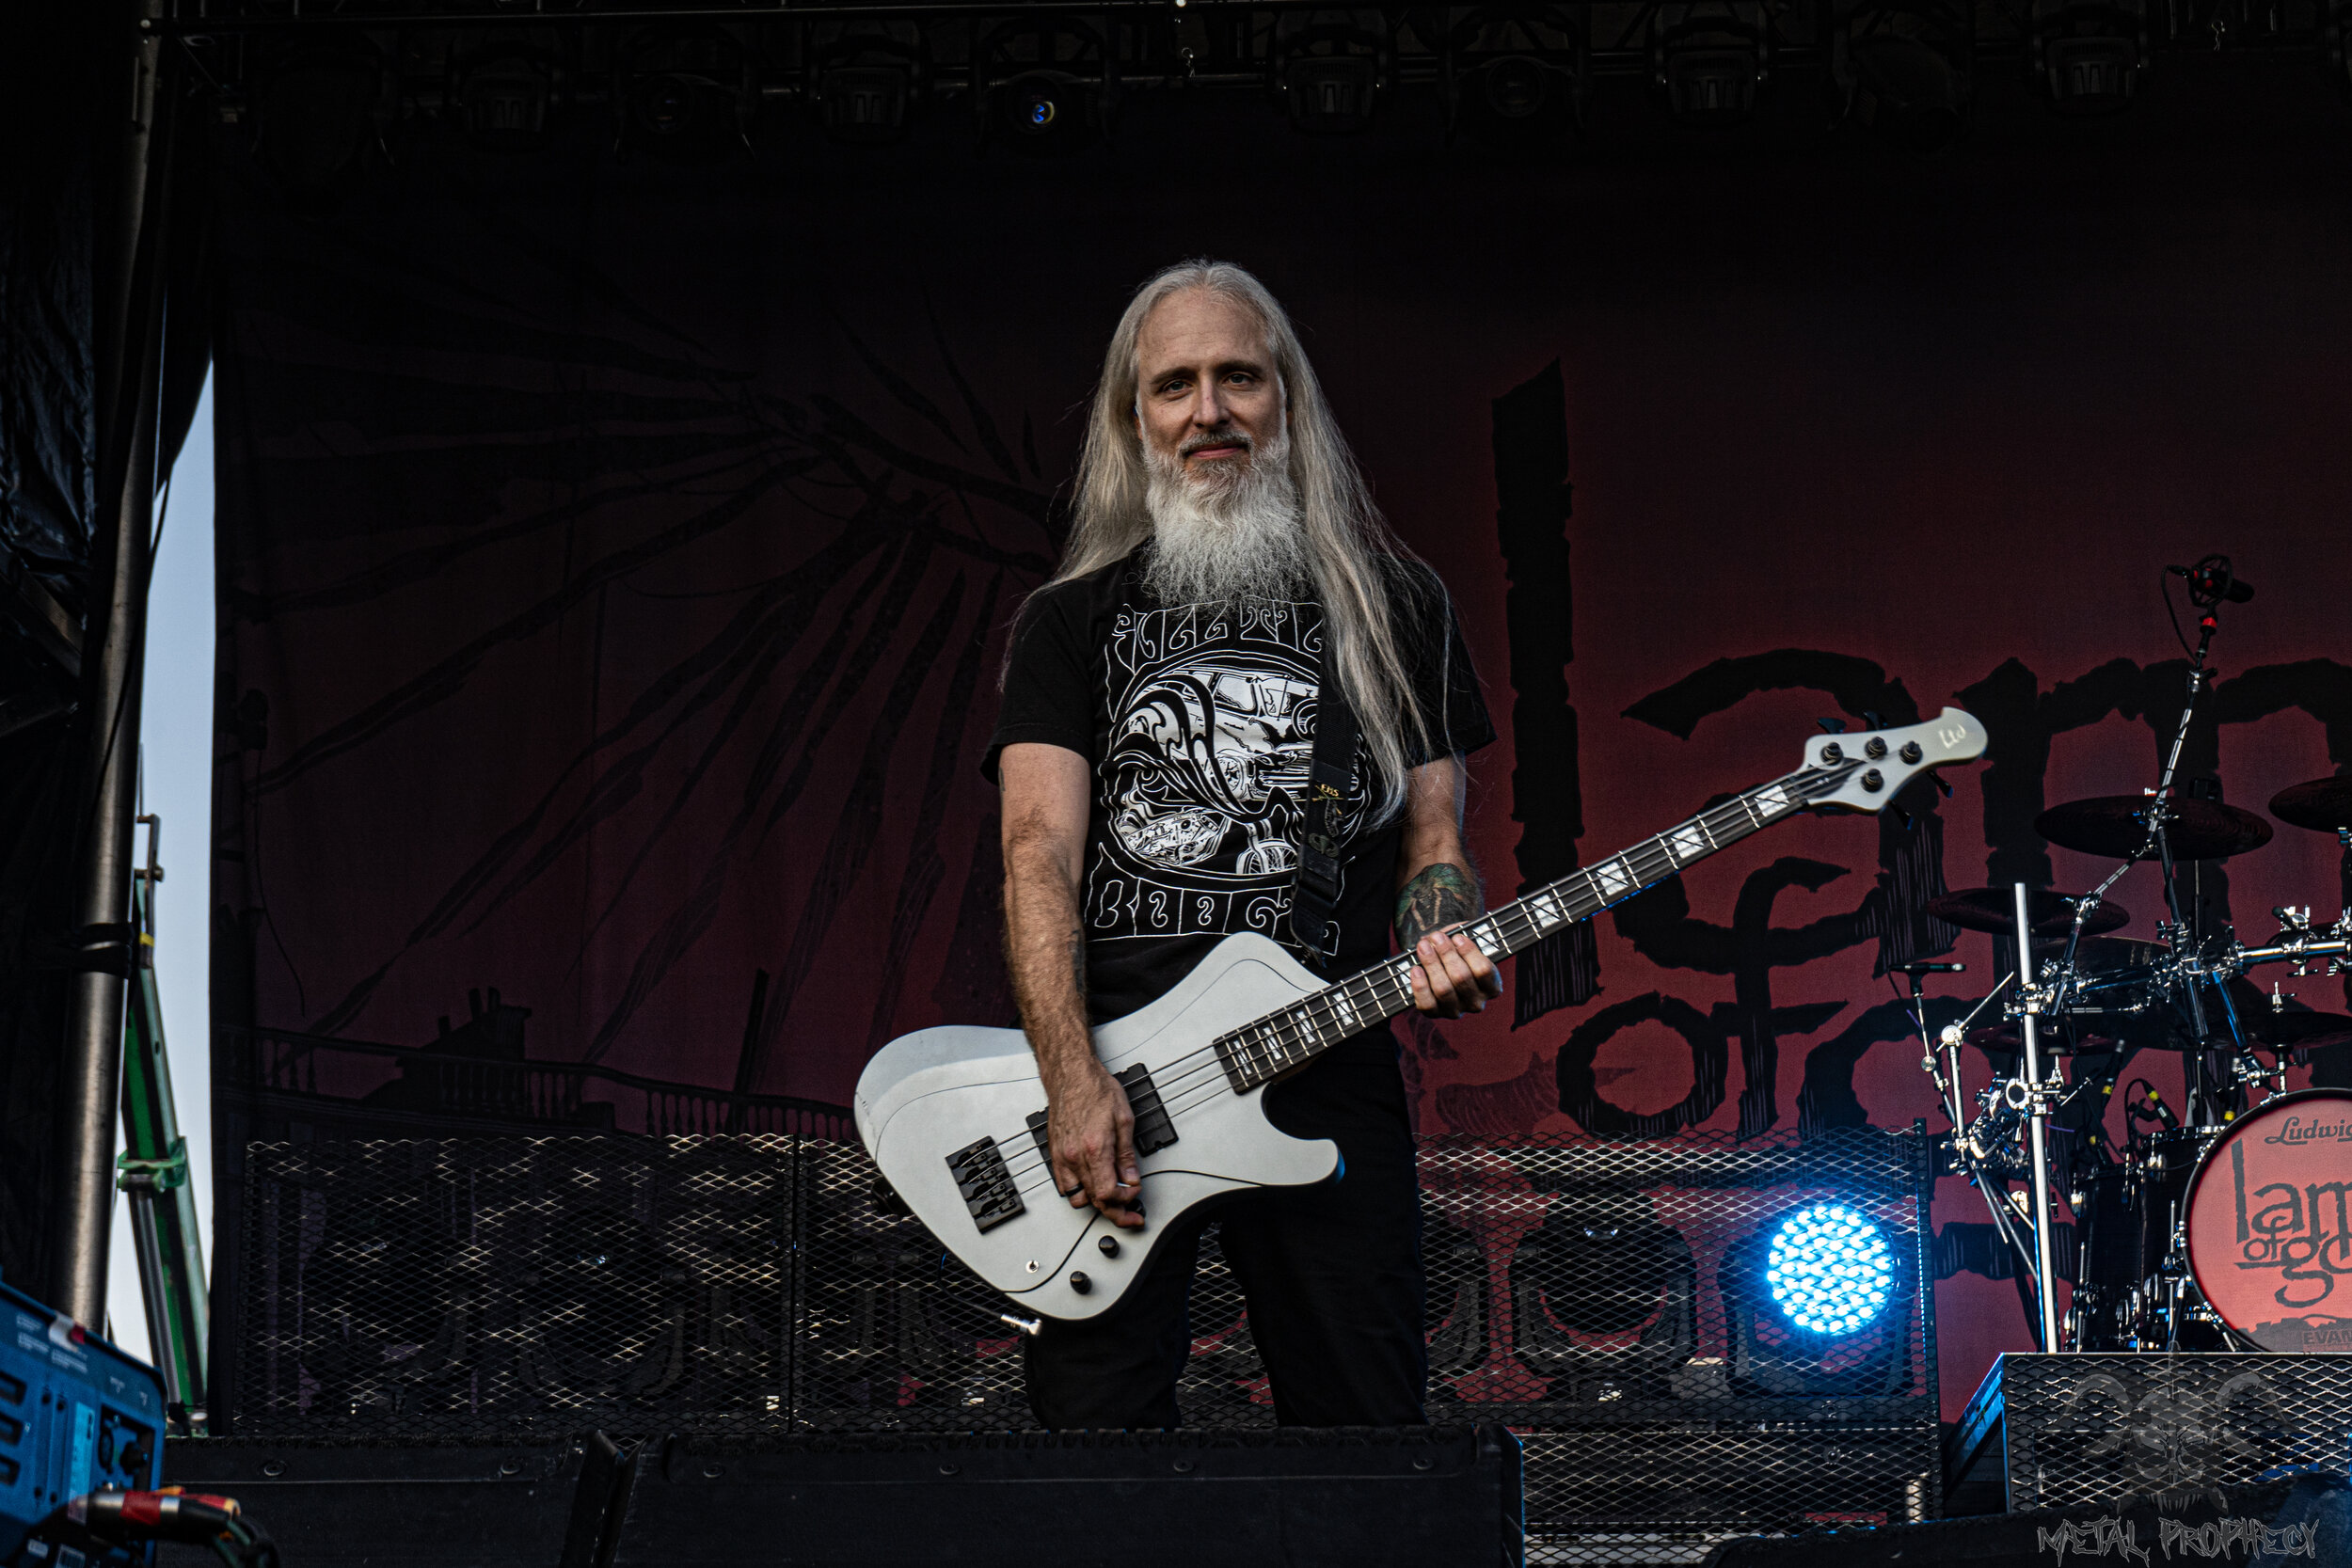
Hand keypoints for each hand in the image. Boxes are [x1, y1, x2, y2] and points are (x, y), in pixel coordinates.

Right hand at [1042, 1058, 1145, 1229]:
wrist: (1072, 1075)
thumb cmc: (1096, 1090)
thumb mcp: (1124, 1119)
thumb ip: (1127, 1154)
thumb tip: (1131, 1177)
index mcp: (1095, 1148)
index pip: (1108, 1193)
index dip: (1125, 1200)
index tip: (1134, 1194)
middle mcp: (1075, 1156)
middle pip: (1094, 1200)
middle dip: (1115, 1211)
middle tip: (1130, 1214)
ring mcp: (1062, 1157)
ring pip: (1077, 1198)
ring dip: (1095, 1203)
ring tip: (1111, 1198)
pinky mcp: (1055, 1154)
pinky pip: (1064, 1186)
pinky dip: (1079, 1192)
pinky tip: (1091, 1186)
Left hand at [1410, 926, 1502, 1017]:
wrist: (1443, 971)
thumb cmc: (1458, 956)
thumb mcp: (1465, 945)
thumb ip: (1459, 937)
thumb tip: (1442, 935)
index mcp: (1491, 986)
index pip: (1484, 970)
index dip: (1469, 952)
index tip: (1457, 937)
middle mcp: (1476, 1002)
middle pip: (1461, 977)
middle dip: (1446, 953)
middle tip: (1436, 937)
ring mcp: (1456, 1011)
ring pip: (1443, 989)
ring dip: (1431, 964)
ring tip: (1423, 946)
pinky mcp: (1436, 1014)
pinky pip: (1427, 1004)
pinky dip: (1420, 985)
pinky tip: (1416, 969)